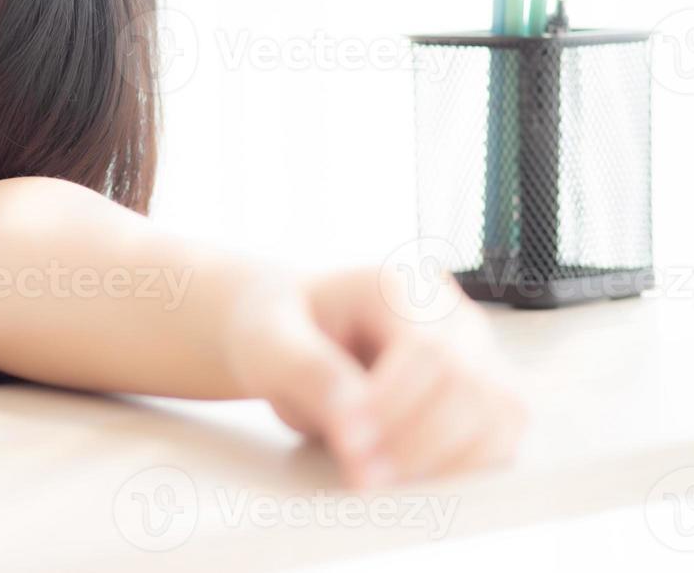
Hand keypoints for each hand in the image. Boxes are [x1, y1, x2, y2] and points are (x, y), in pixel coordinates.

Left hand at [224, 266, 526, 487]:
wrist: (288, 340)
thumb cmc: (278, 332)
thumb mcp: (268, 342)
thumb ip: (307, 370)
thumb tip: (355, 423)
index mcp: (399, 287)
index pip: (426, 347)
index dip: (395, 403)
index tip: (348, 443)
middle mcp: (451, 316)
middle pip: (472, 384)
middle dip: (418, 441)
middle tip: (361, 476)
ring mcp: (476, 356)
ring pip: (501, 415)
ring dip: (447, 462)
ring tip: (380, 480)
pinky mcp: (482, 399)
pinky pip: (500, 441)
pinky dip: (463, 471)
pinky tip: (410, 482)